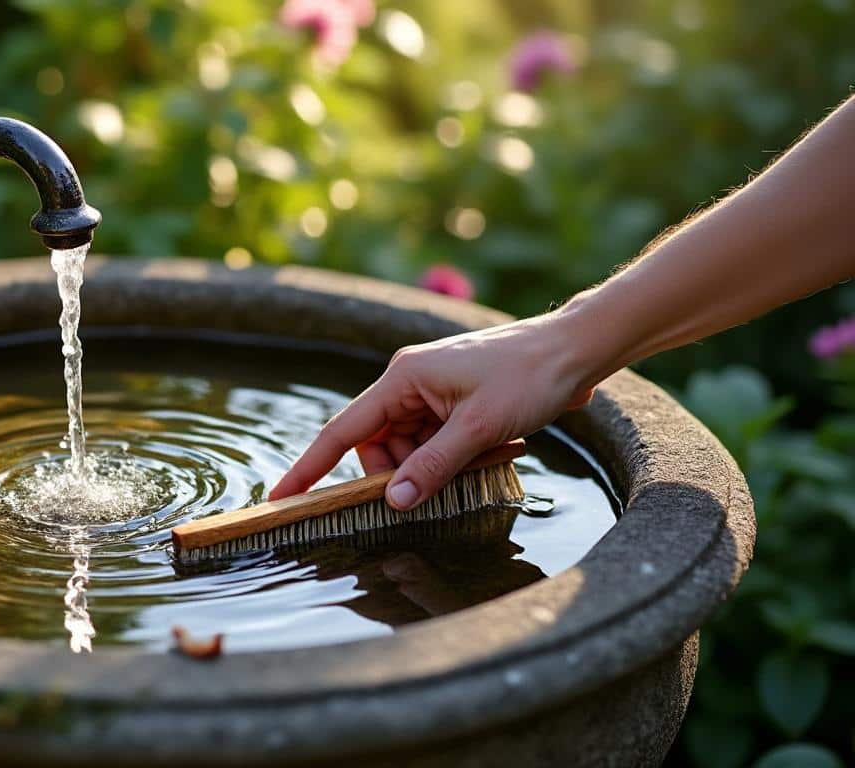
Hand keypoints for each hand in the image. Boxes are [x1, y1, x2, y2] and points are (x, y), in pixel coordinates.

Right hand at [269, 314, 595, 509]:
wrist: (577, 349)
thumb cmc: (529, 376)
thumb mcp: (480, 428)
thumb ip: (433, 466)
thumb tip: (393, 501)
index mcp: (402, 379)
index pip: (343, 431)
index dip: (311, 467)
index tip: (283, 496)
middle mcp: (408, 383)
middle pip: (379, 447)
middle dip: (404, 474)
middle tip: (444, 487)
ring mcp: (431, 393)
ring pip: (410, 449)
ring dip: (438, 467)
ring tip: (487, 458)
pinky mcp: (452, 403)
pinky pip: (435, 442)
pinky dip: (457, 456)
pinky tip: (496, 448)